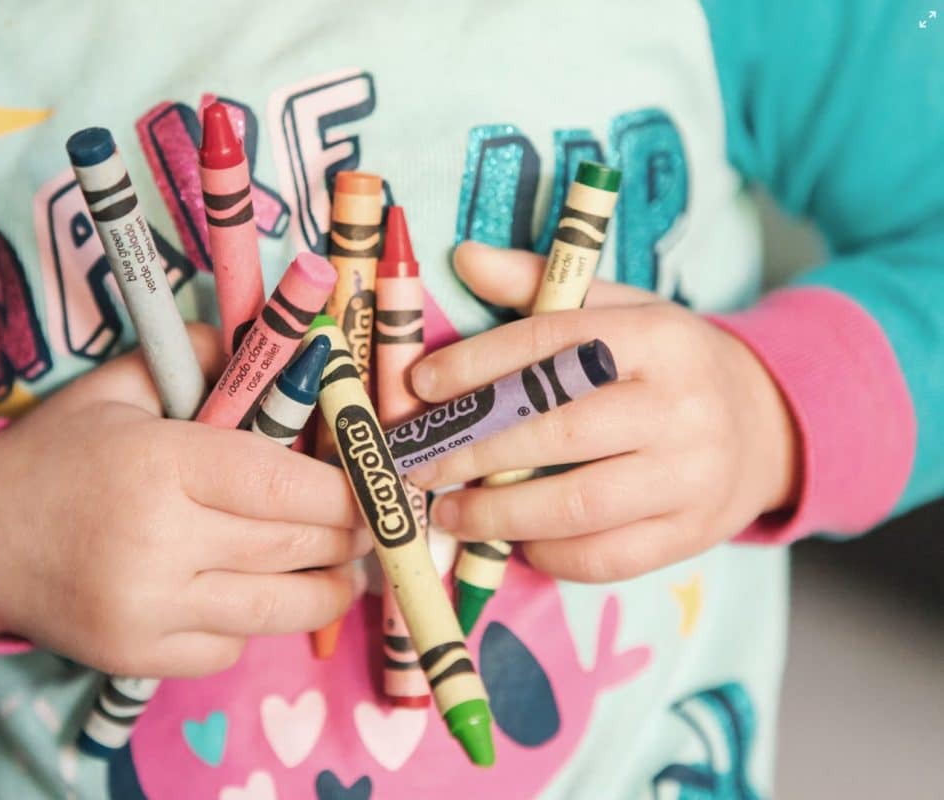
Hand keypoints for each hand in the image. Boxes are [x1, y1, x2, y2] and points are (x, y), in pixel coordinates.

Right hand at [0, 323, 366, 677]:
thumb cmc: (56, 454)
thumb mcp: (119, 386)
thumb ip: (199, 355)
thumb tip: (279, 343)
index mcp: (160, 462)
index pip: (286, 482)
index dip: (347, 488)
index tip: (375, 484)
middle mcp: (158, 541)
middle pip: (295, 546)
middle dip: (350, 536)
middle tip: (373, 523)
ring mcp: (148, 609)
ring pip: (279, 609)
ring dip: (327, 588)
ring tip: (342, 568)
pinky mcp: (139, 657)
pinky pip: (232, 647)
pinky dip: (256, 623)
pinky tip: (252, 594)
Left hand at [406, 242, 799, 582]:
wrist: (766, 425)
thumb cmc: (666, 364)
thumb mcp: (619, 311)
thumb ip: (541, 287)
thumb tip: (464, 257)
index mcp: (659, 338)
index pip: (554, 344)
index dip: (478, 365)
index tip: (421, 386)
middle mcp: (680, 407)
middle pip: (558, 431)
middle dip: (474, 451)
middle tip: (419, 463)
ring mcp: (691, 477)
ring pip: (576, 505)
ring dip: (497, 514)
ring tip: (448, 512)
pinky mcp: (691, 534)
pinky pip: (604, 557)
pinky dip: (547, 553)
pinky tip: (513, 539)